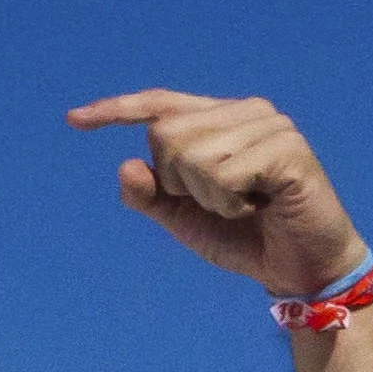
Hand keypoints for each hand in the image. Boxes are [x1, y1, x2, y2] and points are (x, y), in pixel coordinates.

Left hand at [66, 90, 365, 294]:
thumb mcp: (182, 218)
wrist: (298, 268)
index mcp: (219, 118)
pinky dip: (229, 203)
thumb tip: (125, 164)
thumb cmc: (243, 237)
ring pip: (192, 155)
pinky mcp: (289, 149)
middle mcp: (246, 111)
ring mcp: (270, 126)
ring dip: (208, 196)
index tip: (74, 120)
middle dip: (179, 182)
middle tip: (222, 201)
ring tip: (244, 205)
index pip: (160, 104)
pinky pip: (223, 174)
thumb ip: (149, 194)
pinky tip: (259, 207)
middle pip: (165, 134)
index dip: (117, 110)